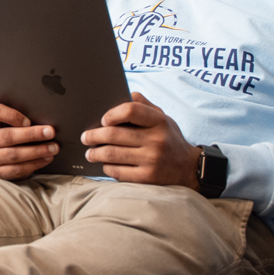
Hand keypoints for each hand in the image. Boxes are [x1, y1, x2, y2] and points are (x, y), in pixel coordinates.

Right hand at [0, 103, 58, 179]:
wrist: (0, 154)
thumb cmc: (10, 132)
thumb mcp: (11, 122)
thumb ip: (22, 119)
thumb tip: (44, 122)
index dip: (11, 115)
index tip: (29, 120)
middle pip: (8, 136)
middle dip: (32, 134)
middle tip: (50, 133)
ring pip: (13, 154)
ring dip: (36, 151)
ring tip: (52, 148)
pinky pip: (16, 169)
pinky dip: (34, 164)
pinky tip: (46, 159)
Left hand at [81, 93, 202, 188]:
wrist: (188, 168)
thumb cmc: (168, 138)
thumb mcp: (162, 117)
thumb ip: (142, 104)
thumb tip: (118, 96)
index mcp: (159, 121)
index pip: (130, 110)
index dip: (112, 114)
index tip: (102, 120)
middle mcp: (156, 140)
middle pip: (114, 134)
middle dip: (94, 136)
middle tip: (85, 137)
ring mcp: (151, 160)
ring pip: (112, 154)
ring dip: (95, 153)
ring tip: (90, 153)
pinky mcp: (147, 178)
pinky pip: (118, 172)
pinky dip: (107, 167)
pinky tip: (104, 164)